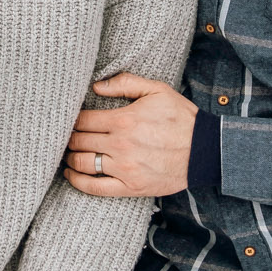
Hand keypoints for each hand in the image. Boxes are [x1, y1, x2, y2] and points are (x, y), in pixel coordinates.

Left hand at [64, 74, 197, 196]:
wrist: (205, 150)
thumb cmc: (182, 118)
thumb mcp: (158, 90)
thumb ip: (125, 83)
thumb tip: (96, 86)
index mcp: (124, 120)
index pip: (83, 120)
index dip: (72, 119)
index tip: (70, 120)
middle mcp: (120, 145)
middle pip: (79, 141)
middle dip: (69, 138)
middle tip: (66, 136)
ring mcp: (124, 168)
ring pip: (83, 163)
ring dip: (70, 158)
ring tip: (68, 153)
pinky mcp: (130, 187)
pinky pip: (95, 188)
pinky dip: (78, 181)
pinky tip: (71, 174)